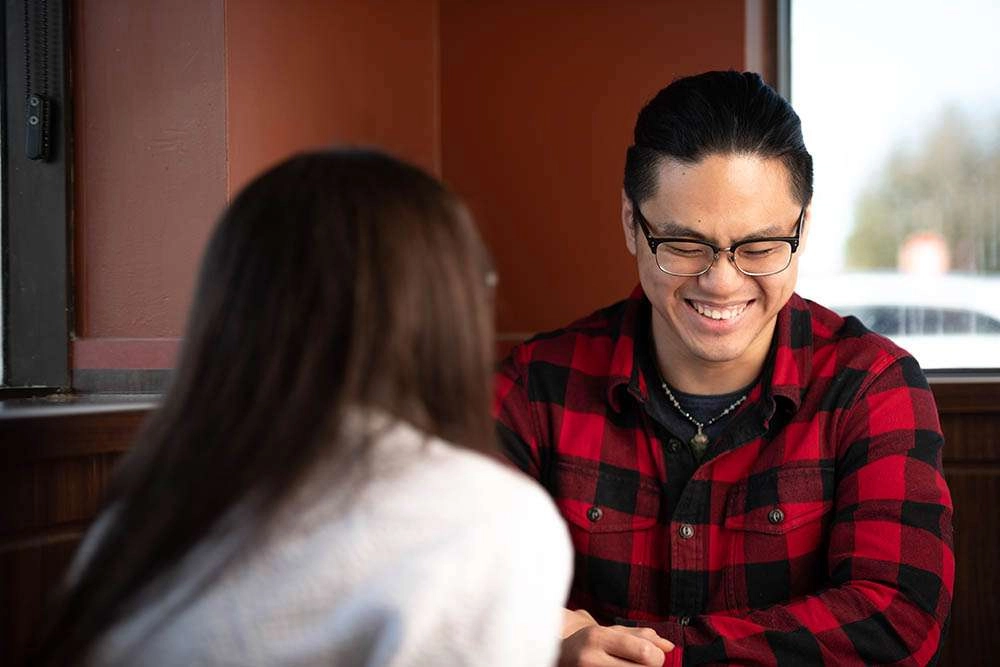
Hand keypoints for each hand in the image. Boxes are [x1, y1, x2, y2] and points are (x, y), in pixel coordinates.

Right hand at [559, 611, 673, 666]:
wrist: (555, 655)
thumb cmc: (588, 643)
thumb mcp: (610, 632)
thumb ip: (641, 636)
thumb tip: (669, 647)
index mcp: (597, 637)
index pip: (644, 653)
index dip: (657, 657)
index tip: (652, 656)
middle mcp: (590, 659)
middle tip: (642, 664)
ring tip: (628, 666)